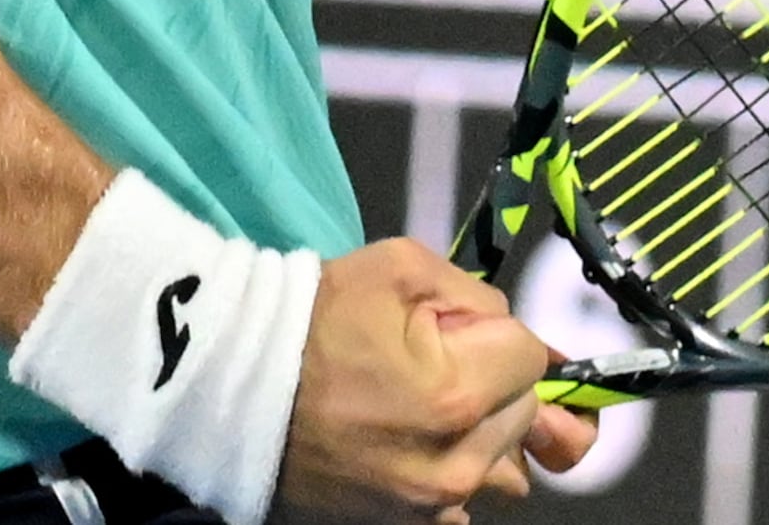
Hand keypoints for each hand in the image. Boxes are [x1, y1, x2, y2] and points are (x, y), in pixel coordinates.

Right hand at [277, 240, 601, 522]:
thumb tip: (525, 339)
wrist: (235, 388)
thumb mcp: (401, 268)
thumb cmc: (315, 318)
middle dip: (494, 380)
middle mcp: (457, 465)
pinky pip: (463, 501)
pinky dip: (450, 468)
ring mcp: (431, 507)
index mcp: (458, 394)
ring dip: (482, 431)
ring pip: (502, 463)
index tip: (456, 328)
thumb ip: (479, 295)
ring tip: (426, 405)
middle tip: (436, 359)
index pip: (533, 359)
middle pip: (524, 414)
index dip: (496, 332)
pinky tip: (407, 440)